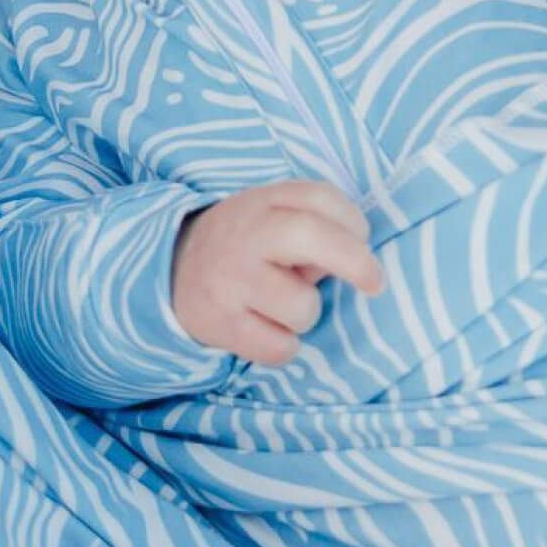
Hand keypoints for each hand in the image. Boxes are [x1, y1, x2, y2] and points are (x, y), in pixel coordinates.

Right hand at [171, 179, 385, 366]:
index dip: (352, 222)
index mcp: (264, 202)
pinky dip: (283, 346)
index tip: (361, 240)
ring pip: (302, 307)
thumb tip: (353, 261)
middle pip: (310, 236)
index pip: (319, 198)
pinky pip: (280, 348)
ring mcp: (231, 280)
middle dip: (355, 261)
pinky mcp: (221, 324)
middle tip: (375, 283)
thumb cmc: (247, 244)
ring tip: (281, 305)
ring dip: (306, 314)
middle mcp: (245, 236)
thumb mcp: (272, 216)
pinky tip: (266, 329)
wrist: (171, 270)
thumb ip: (313, 226)